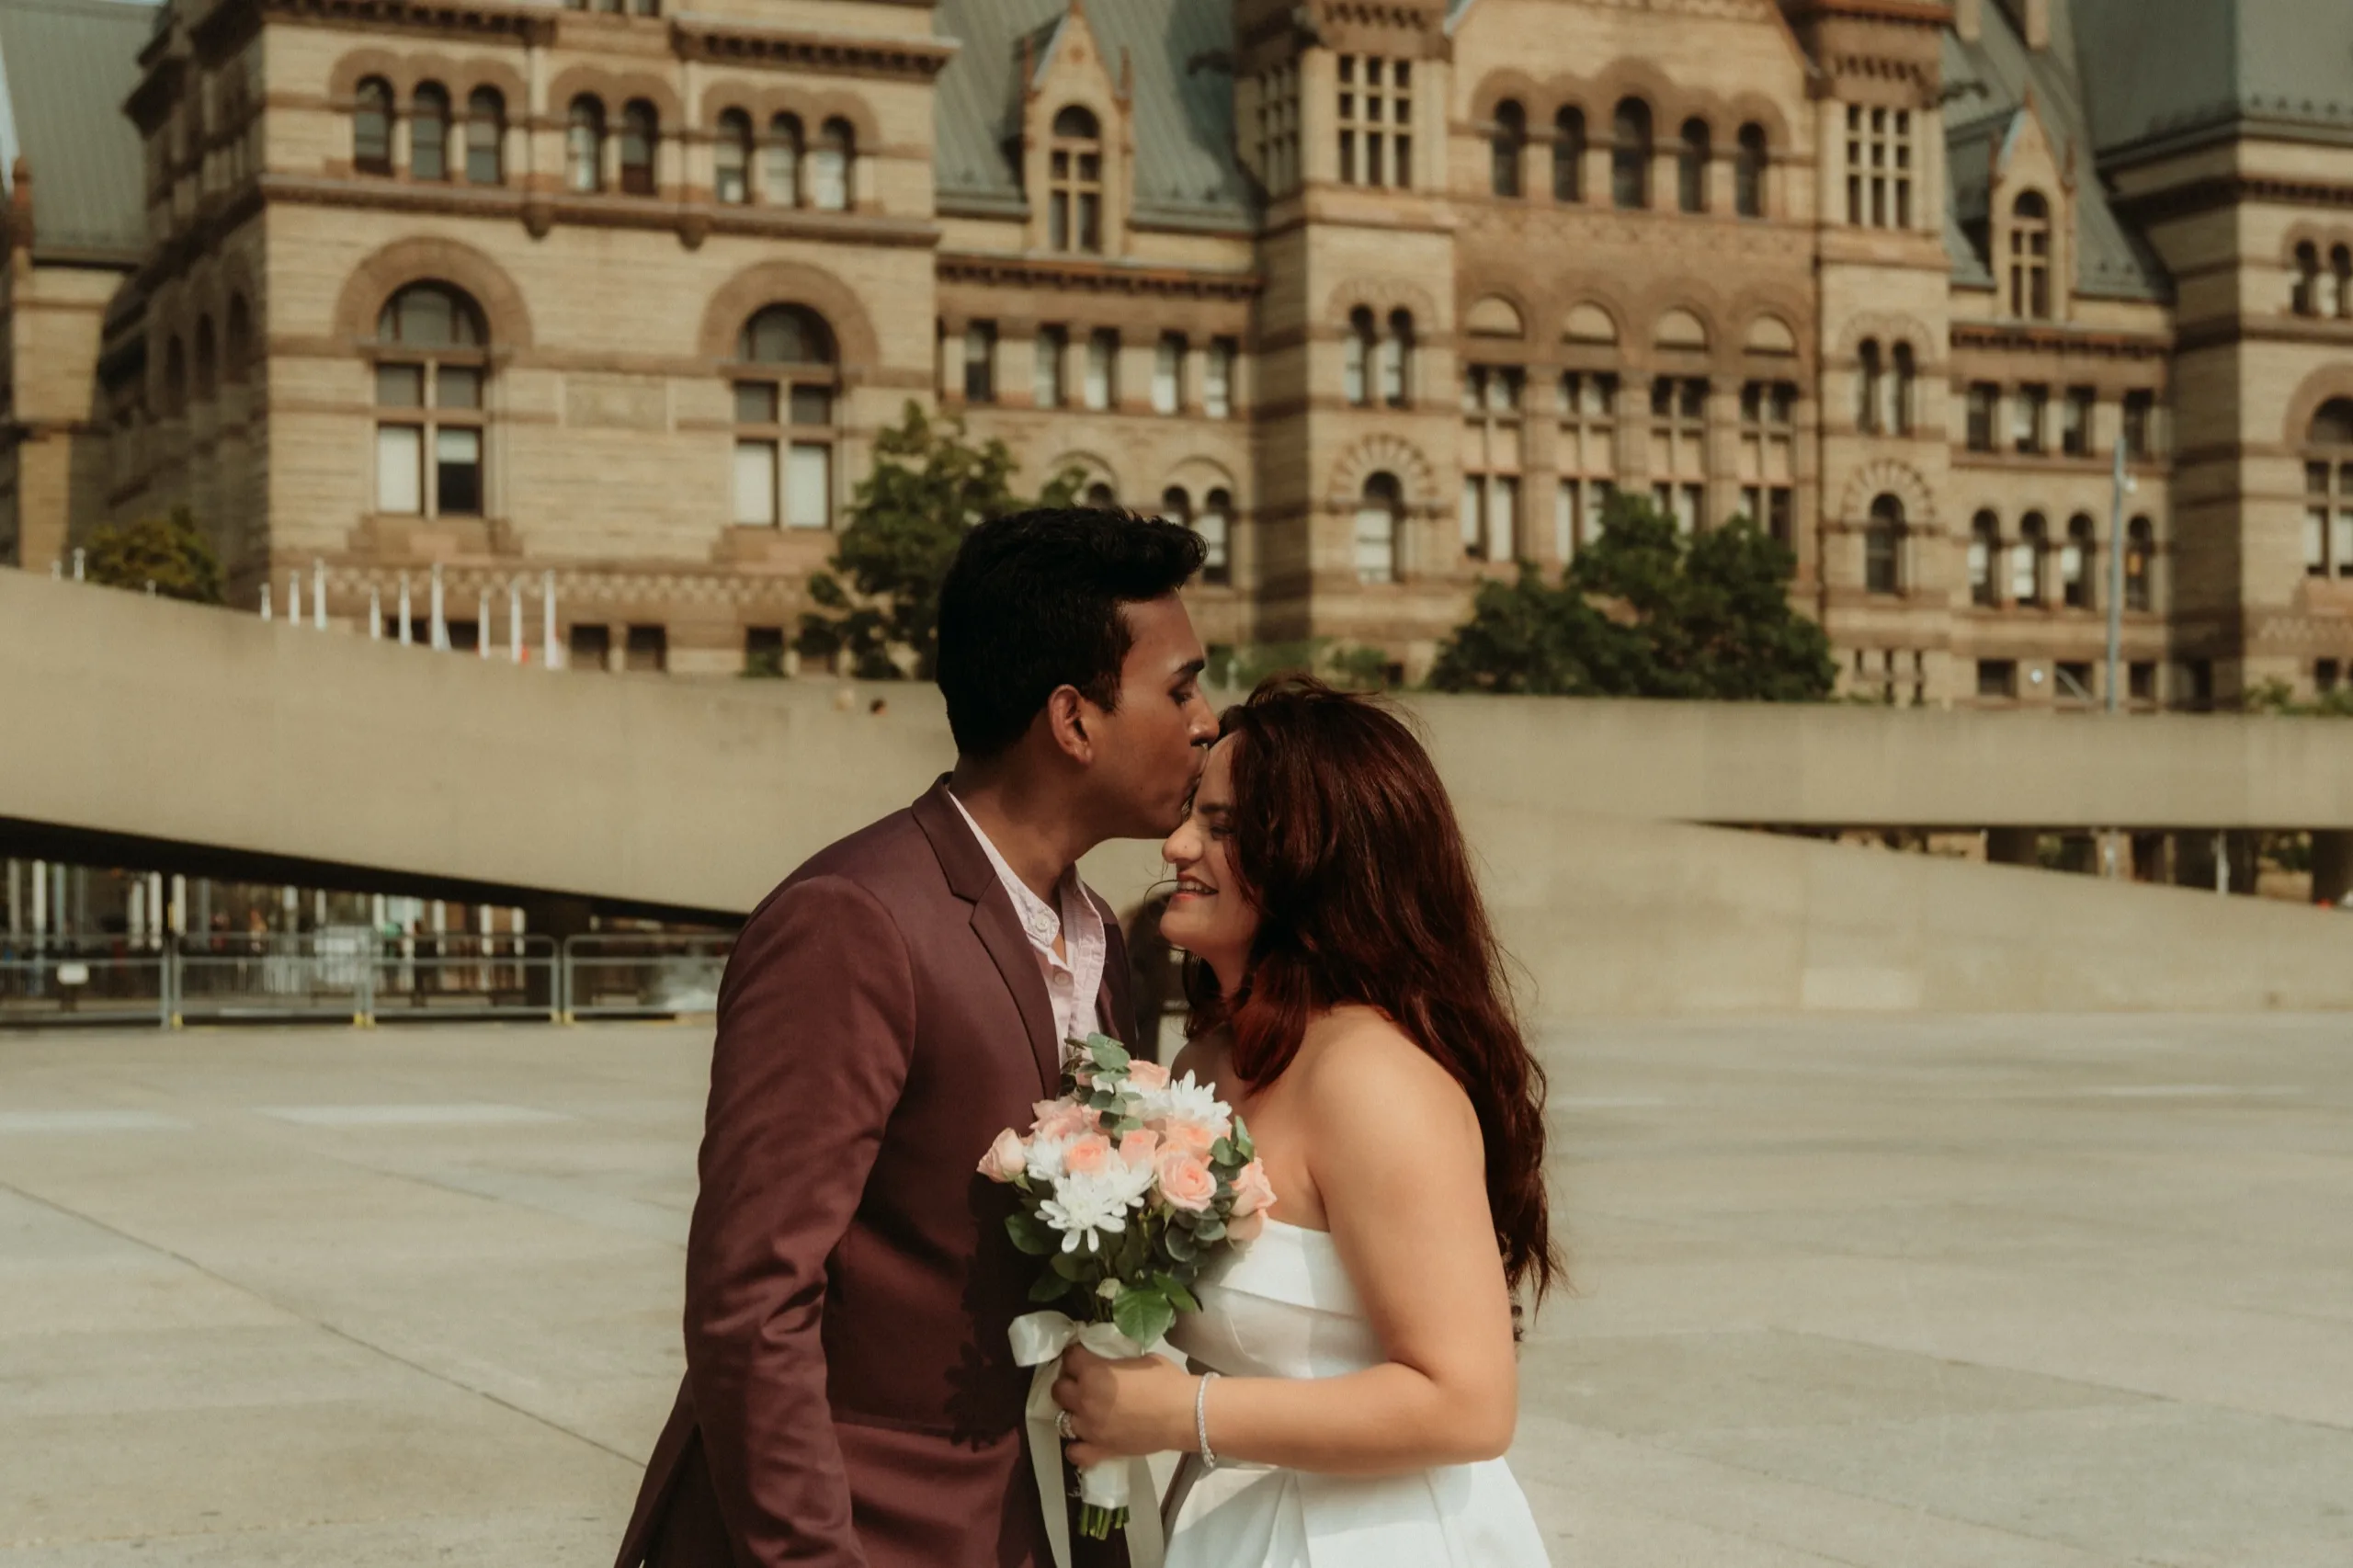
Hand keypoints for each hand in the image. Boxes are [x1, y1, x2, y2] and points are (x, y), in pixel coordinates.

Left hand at [1052, 1343, 1196, 1466]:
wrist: (1183, 1413)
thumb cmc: (1166, 1381)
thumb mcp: (1140, 1359)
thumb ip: (1116, 1362)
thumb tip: (1112, 1364)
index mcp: (1094, 1372)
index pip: (1069, 1358)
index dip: (1076, 1355)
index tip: (1083, 1356)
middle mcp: (1085, 1399)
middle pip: (1059, 1389)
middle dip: (1069, 1383)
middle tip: (1083, 1382)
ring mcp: (1090, 1428)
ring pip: (1062, 1419)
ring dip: (1072, 1412)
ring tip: (1086, 1410)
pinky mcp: (1100, 1450)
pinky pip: (1074, 1452)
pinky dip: (1077, 1446)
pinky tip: (1086, 1439)